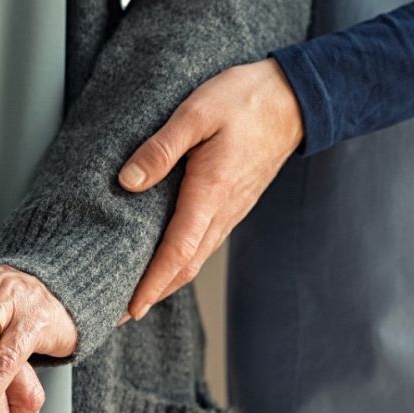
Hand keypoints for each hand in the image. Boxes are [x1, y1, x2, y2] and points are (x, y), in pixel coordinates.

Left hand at [117, 58, 302, 318]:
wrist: (294, 98)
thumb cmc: (245, 100)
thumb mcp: (196, 113)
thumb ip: (161, 148)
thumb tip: (128, 181)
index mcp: (210, 193)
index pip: (177, 253)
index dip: (151, 285)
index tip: (128, 310)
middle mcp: (223, 211)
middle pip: (185, 267)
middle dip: (152, 294)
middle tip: (118, 313)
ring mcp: (231, 210)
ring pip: (196, 258)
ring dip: (167, 281)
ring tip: (136, 294)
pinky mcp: (234, 203)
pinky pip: (204, 242)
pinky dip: (182, 261)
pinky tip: (165, 259)